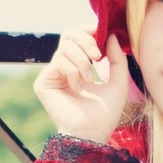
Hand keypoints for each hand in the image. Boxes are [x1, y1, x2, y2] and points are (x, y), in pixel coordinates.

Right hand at [33, 30, 129, 144]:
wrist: (93, 133)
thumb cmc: (106, 113)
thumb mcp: (118, 82)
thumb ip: (117, 58)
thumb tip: (111, 35)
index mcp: (80, 64)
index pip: (79, 36)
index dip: (88, 29)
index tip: (101, 32)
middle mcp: (64, 67)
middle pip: (68, 34)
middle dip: (86, 40)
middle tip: (97, 56)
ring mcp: (53, 74)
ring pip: (65, 47)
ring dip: (82, 62)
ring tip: (89, 81)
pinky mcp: (43, 82)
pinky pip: (59, 62)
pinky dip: (73, 72)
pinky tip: (77, 88)